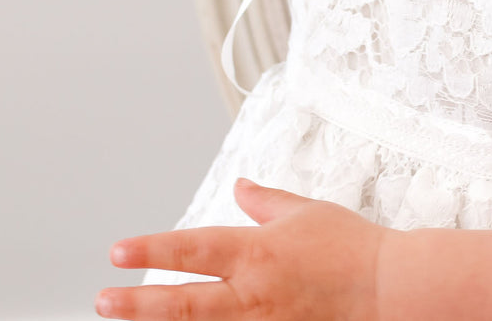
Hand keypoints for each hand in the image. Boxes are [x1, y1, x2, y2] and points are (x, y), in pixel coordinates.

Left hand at [96, 177, 385, 319]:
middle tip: (103, 300)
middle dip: (137, 305)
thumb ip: (265, 202)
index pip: (193, 249)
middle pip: (183, 303)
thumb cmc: (352, 249)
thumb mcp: (305, 213)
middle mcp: (252, 294)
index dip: (152, 250)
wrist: (389, 291)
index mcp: (257, 252)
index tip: (118, 252)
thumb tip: (240, 187)